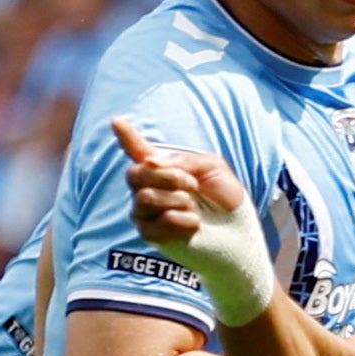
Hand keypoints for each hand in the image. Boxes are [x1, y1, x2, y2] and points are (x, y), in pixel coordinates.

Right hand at [110, 116, 273, 325]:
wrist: (238, 235)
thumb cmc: (227, 200)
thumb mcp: (213, 169)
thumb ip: (185, 160)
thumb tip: (151, 161)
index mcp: (166, 168)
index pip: (139, 150)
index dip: (127, 136)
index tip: (116, 120)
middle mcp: (151, 188)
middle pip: (134, 174)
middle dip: (166, 176)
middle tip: (193, 185)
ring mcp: (148, 212)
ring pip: (143, 198)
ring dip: (176, 200)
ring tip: (194, 208)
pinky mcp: (152, 235)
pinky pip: (154, 224)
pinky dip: (179, 222)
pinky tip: (193, 225)